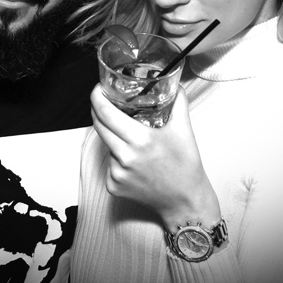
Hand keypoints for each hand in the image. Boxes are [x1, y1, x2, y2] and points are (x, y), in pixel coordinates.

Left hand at [90, 85, 219, 227]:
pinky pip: (109, 164)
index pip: (105, 112)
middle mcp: (125, 157)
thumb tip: (171, 81)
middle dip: (99, 111)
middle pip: (99, 125)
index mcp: (141, 140)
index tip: (98, 89)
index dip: (97, 97)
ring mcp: (117, 174)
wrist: (185, 201)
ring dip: (113, 137)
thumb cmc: (186, 165)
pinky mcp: (113, 186)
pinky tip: (134, 162)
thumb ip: (177, 101)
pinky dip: (117, 158)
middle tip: (107, 103)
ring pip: (106, 144)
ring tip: (133, 139)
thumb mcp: (184, 129)